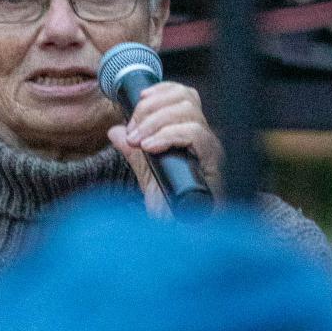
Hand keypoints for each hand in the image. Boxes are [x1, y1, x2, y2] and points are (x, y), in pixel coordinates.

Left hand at [107, 81, 223, 215]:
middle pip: (186, 98)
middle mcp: (205, 141)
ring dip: (155, 121)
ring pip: (189, 111)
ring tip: (138, 141)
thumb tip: (115, 132)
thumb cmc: (174, 213)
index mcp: (191, 139)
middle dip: (152, 107)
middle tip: (132, 131)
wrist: (186, 240)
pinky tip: (151, 147)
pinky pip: (195, 134)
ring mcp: (212, 151)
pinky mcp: (216, 164)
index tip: (139, 100)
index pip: (185, 96)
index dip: (162, 90)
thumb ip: (134, 154)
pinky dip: (168, 135)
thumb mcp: (148, 177)